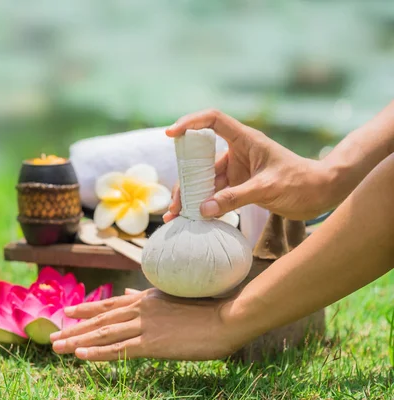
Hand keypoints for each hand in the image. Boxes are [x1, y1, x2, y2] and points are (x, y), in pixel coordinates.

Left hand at [49, 289, 251, 360]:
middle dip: (74, 328)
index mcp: (145, 298)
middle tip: (53, 336)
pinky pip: (119, 349)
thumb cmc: (204, 308)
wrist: (225, 317)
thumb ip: (147, 297)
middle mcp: (140, 309)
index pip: (109, 304)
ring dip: (78, 341)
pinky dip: (97, 353)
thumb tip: (130, 292)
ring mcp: (144, 326)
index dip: (86, 309)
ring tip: (58, 347)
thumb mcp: (172, 297)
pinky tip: (81, 355)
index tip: (67, 313)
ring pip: (103, 334)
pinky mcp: (152, 344)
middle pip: (99, 320)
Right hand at [163, 109, 335, 220]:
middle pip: (200, 160)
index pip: (212, 120)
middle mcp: (237, 153)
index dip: (190, 122)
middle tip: (175, 203)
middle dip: (184, 181)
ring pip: (205, 181)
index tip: (171, 135)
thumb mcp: (267, 189)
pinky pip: (216, 195)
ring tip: (177, 216)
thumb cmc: (302, 182)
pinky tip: (193, 219)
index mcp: (244, 140)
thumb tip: (202, 209)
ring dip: (191, 198)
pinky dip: (204, 206)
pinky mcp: (239, 187)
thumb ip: (235, 198)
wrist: (321, 195)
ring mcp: (237, 171)